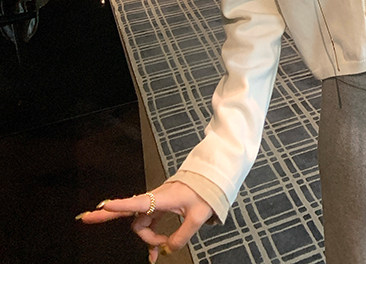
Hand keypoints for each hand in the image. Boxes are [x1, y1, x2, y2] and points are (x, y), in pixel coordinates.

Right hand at [76, 181, 213, 262]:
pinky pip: (150, 226)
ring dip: (147, 239)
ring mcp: (157, 204)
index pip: (137, 202)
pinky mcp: (161, 208)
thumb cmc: (204, 191)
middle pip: (129, 212)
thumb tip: (168, 249)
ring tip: (155, 253)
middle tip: (86, 218)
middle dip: (107, 215)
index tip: (104, 205)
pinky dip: (152, 238)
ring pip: (142, 225)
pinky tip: (155, 252)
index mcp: (161, 198)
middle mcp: (155, 200)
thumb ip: (182, 235)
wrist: (211, 179)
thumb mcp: (198, 216)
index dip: (120, 204)